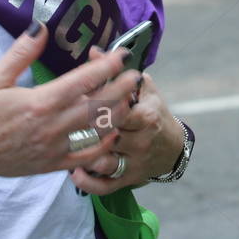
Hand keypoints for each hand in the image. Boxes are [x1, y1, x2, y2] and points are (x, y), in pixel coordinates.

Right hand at [0, 24, 141, 181]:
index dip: (106, 66)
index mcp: (40, 102)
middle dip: (121, 88)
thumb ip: (21, 52)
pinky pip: (86, 156)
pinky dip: (103, 145)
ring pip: (97, 131)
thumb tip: (41, 26)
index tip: (122, 55)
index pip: (83, 81)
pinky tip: (113, 132)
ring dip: (118, 114)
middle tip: (136, 74)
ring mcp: (54, 148)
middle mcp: (52, 126)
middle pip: (98, 105)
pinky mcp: (52, 164)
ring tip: (131, 98)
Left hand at [71, 65, 184, 194]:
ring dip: (84, 157)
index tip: (78, 97)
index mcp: (145, 116)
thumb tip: (93, 52)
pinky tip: (74, 173)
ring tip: (66, 149)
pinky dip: (89, 183)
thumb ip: (116, 72)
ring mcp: (134, 163)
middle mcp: (141, 141)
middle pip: (107, 136)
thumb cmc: (153, 112)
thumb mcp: (144, 89)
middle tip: (65, 123)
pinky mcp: (128, 180)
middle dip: (86, 129)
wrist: (173, 148)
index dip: (97, 104)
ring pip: (104, 163)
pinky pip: (105, 186)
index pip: (118, 109)